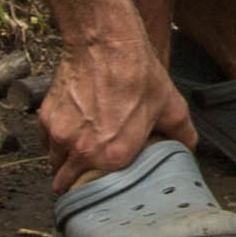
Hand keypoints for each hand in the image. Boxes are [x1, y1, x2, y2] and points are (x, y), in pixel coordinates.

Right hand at [38, 23, 195, 185]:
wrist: (106, 45)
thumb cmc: (138, 76)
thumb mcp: (172, 107)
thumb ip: (182, 135)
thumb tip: (189, 148)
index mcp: (113, 157)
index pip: (93, 191)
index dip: (94, 191)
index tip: (96, 187)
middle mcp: (82, 151)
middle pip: (64, 182)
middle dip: (71, 182)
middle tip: (82, 175)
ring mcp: (60, 135)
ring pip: (54, 161)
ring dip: (63, 160)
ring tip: (78, 151)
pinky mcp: (46, 117)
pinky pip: (46, 140)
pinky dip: (54, 139)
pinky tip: (70, 129)